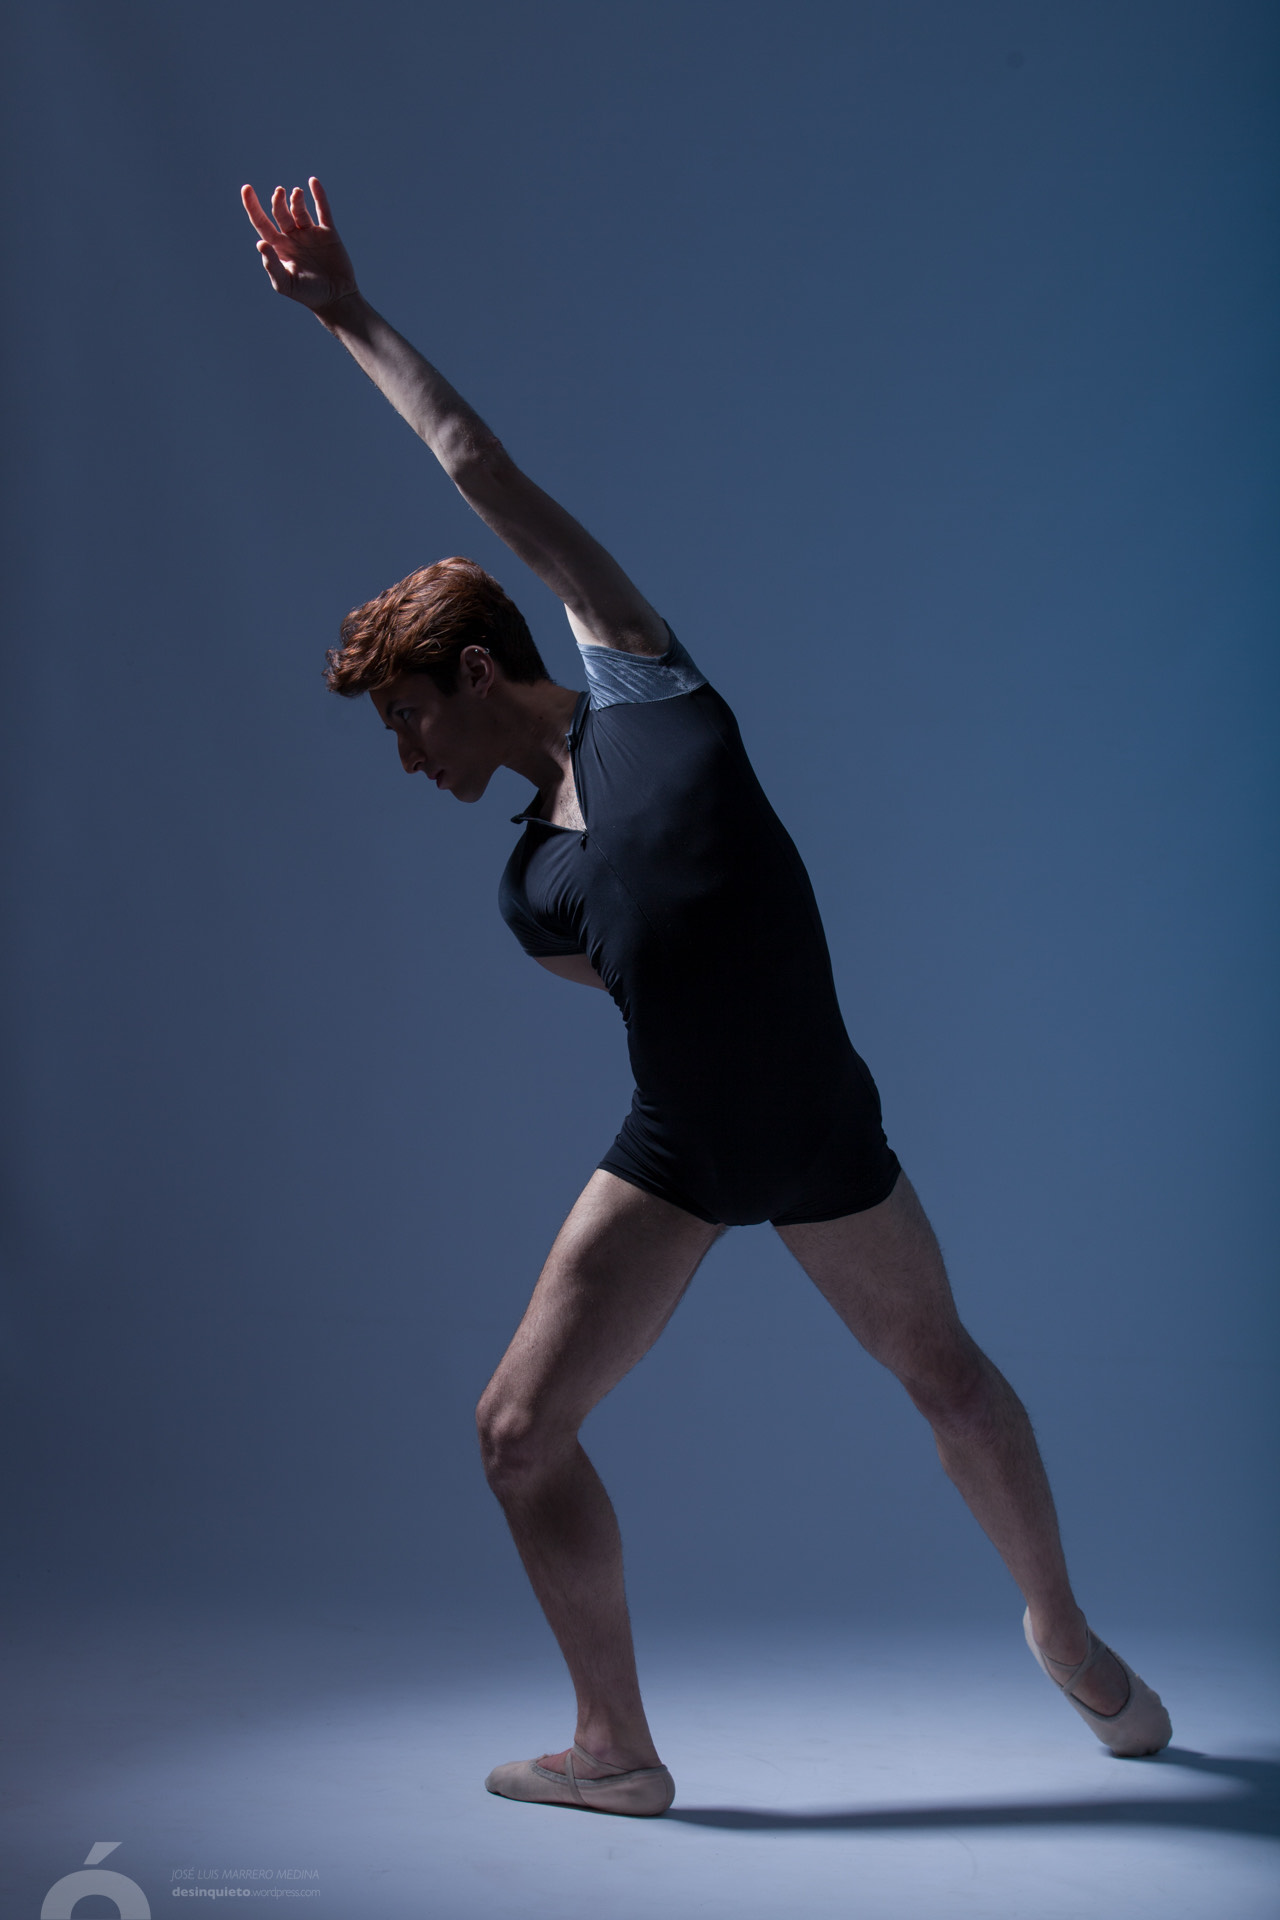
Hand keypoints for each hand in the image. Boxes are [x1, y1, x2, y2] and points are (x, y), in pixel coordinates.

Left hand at [240, 177, 358, 314]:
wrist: (336, 299)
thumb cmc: (308, 294)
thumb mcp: (285, 284)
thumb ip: (272, 265)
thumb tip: (260, 243)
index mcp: (278, 247)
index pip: (261, 222)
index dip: (252, 206)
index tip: (246, 188)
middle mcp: (292, 237)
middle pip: (280, 212)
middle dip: (278, 201)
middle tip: (280, 193)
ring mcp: (310, 233)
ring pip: (299, 209)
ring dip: (296, 199)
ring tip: (296, 193)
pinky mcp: (328, 233)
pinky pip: (322, 210)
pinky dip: (319, 195)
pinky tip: (313, 182)